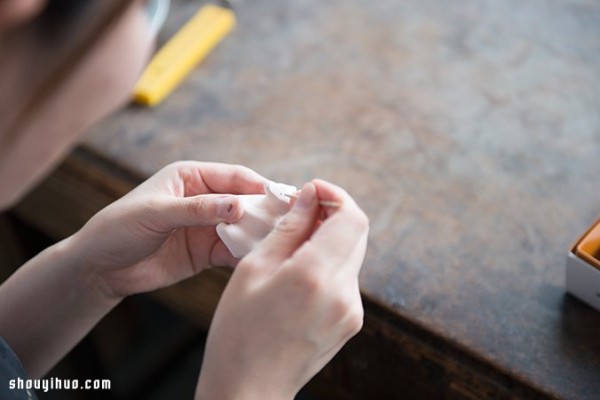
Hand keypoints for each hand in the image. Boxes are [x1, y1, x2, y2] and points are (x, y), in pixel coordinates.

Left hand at [72, 161, 267, 299]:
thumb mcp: (157, 214)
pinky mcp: (206, 251)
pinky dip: (246, 253)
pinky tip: (260, 259)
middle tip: (291, 222)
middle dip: (266, 211)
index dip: (260, 186)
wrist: (101, 268)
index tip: (283, 198)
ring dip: (259, 233)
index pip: (235, 177)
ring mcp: (207, 226)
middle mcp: (204, 198)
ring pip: (243, 226)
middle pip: (245, 201)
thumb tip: (238, 205)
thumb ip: (198, 209)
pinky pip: (233, 250)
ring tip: (281, 243)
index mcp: (192, 177)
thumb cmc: (120, 228)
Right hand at [196, 179, 368, 399]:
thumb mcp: (253, 270)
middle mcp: (343, 293)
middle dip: (333, 213)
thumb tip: (309, 196)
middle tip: (302, 211)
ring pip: (353, 254)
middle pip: (358, 233)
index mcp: (314, 276)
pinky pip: (347, 278)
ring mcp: (351, 311)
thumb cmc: (239, 331)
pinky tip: (301, 270)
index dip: (336, 196)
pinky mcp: (351, 322)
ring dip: (331, 238)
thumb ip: (288, 228)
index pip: (351, 218)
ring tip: (295, 242)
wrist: (249, 388)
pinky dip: (330, 263)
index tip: (313, 190)